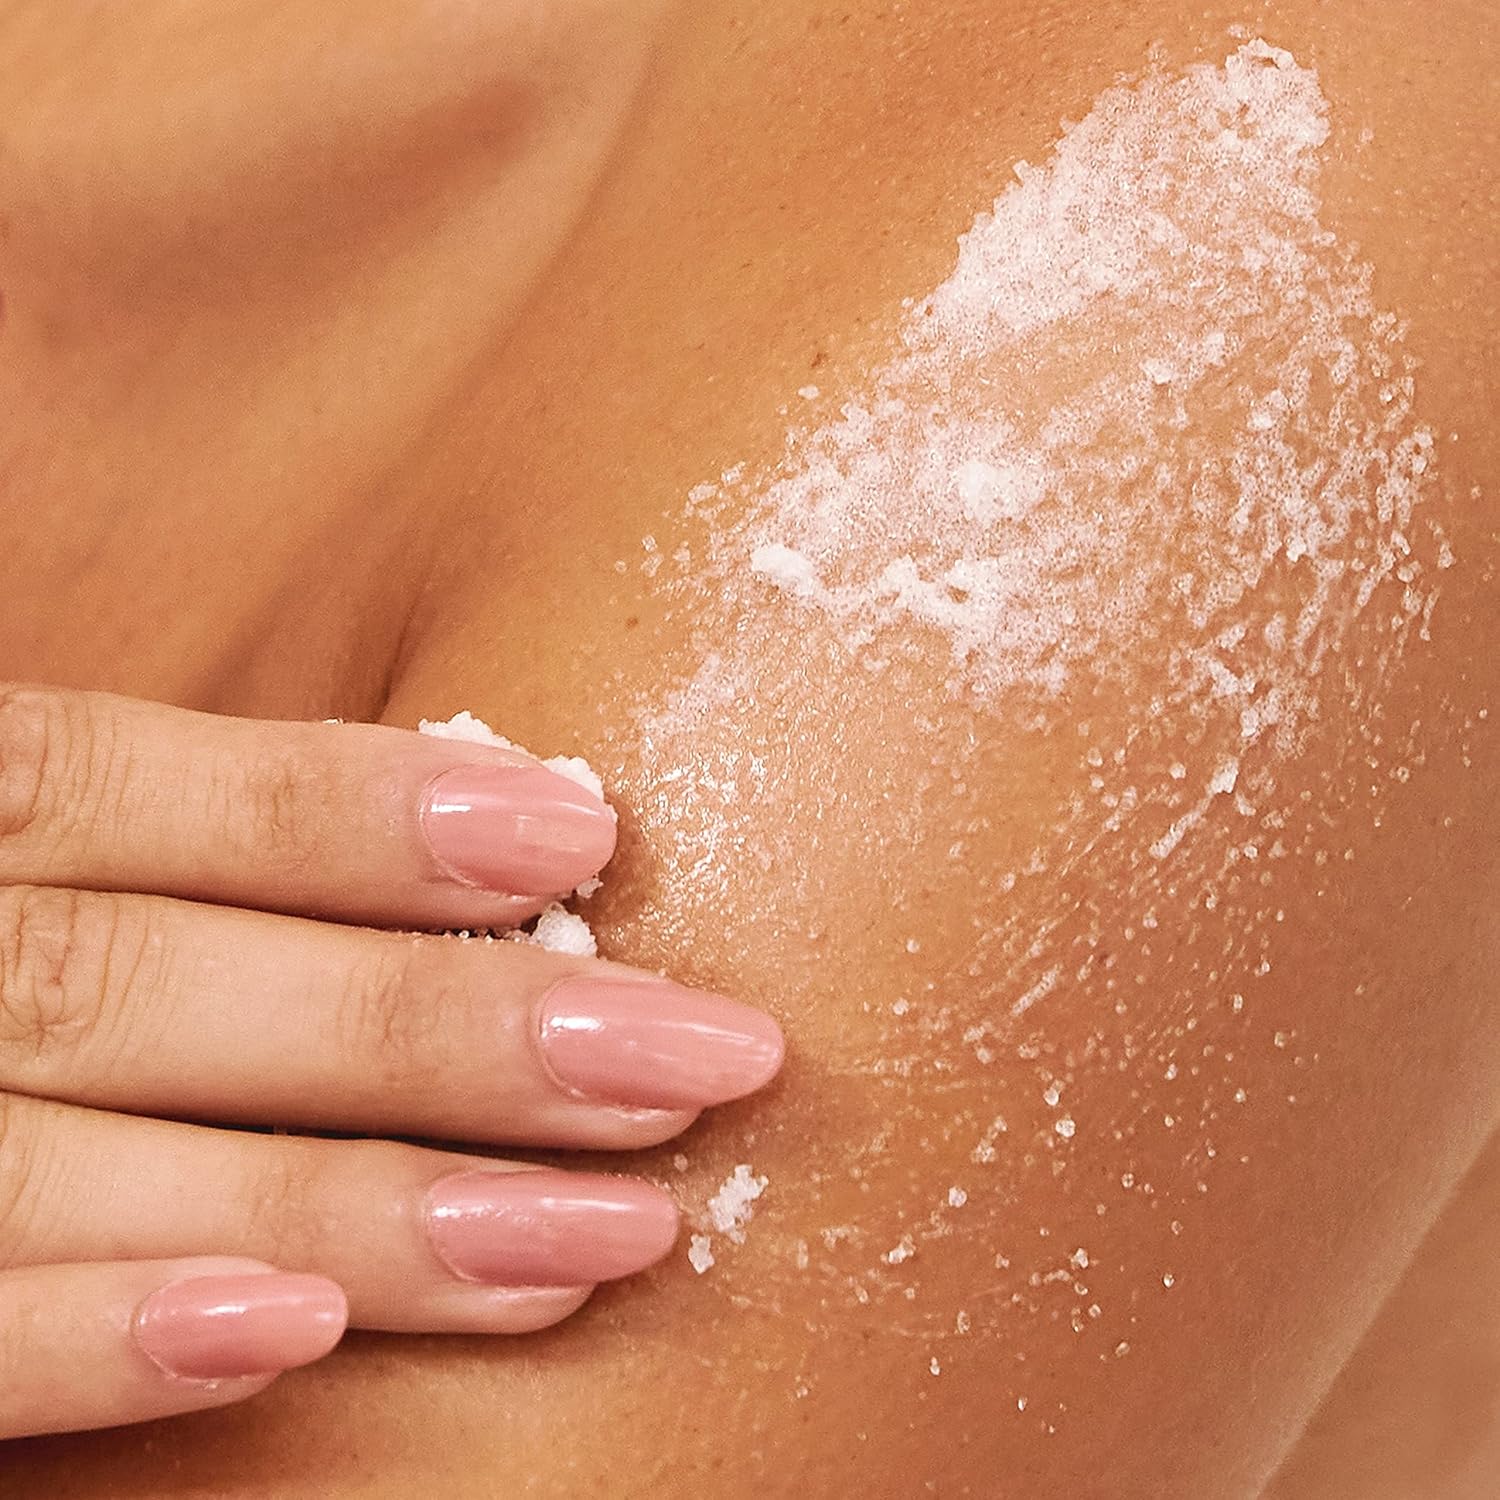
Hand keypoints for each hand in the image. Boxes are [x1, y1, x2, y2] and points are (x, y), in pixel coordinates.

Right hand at [0, 686, 782, 1437]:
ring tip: (602, 1233)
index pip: (126, 793)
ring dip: (354, 1203)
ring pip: (73, 1155)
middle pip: (147, 982)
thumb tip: (456, 827)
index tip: (588, 827)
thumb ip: (141, 849)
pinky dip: (91, 1341)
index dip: (351, 810)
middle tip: (700, 1059)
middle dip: (441, 1029)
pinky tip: (299, 1339)